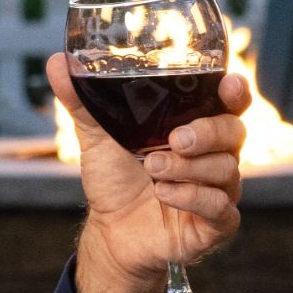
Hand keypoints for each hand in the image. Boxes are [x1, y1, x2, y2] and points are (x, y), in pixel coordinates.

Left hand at [46, 53, 246, 292]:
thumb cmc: (115, 179)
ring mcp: (219, 189)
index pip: (232, 103)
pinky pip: (220, 207)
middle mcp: (214, 155)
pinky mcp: (216, 223)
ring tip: (152, 170)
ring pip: (226, 169)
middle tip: (174, 139)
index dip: (236, 92)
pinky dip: (191, 198)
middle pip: (235, 132)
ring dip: (187, 169)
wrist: (109, 230)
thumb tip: (56, 62)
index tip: (227, 87)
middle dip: (207, 133)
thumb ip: (83, 100)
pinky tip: (163, 195)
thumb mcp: (98, 137)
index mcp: (196, 126)